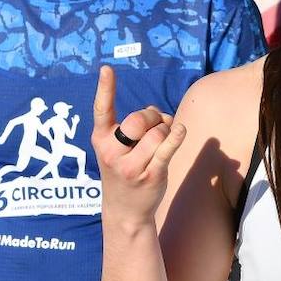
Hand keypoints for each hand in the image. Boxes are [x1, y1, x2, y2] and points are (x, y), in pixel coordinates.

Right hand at [91, 65, 184, 230]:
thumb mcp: (116, 149)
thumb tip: (158, 113)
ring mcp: (131, 165)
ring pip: (158, 132)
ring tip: (162, 141)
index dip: (105, 88)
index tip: (107, 68)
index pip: (102, 109)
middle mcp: (112, 152)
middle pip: (139, 119)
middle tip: (155, 126)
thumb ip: (133, 127)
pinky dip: (177, 135)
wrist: (125, 211)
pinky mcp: (151, 175)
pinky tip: (180, 131)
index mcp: (101, 140)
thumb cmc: (124, 172)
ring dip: (166, 131)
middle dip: (153, 117)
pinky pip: (168, 147)